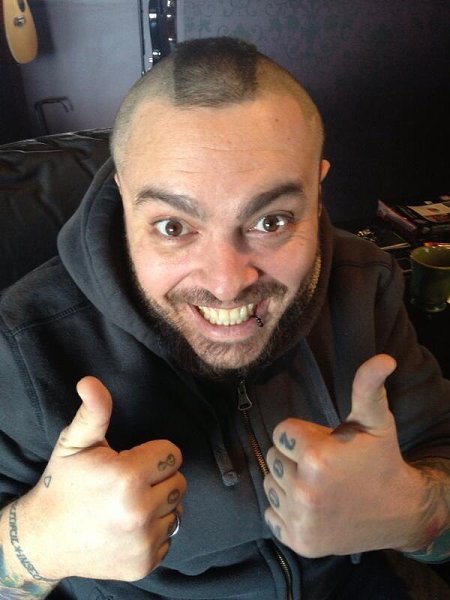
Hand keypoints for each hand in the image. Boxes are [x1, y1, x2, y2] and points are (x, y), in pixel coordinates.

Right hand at [16, 377, 185, 581]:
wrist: (44, 539)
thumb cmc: (64, 484)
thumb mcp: (75, 443)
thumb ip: (94, 411)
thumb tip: (90, 381)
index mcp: (128, 477)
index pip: (172, 454)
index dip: (153, 454)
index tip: (131, 461)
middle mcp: (140, 512)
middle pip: (179, 481)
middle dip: (159, 478)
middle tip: (130, 483)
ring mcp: (144, 541)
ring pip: (176, 509)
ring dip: (159, 505)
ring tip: (128, 505)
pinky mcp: (145, 563)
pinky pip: (169, 537)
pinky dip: (154, 532)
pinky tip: (129, 528)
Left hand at [264, 354, 425, 556]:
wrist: (399, 513)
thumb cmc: (381, 460)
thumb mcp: (375, 421)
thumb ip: (368, 387)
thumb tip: (384, 359)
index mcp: (317, 457)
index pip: (281, 432)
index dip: (302, 435)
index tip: (325, 443)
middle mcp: (304, 491)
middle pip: (273, 459)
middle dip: (294, 458)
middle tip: (324, 466)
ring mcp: (300, 520)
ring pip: (270, 486)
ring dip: (287, 483)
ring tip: (319, 486)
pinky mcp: (298, 542)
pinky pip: (271, 514)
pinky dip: (285, 511)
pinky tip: (313, 508)